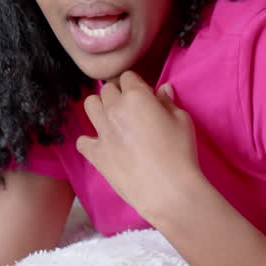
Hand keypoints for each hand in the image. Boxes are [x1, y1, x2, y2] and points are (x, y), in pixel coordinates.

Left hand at [76, 71, 204, 223]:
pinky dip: (90, 142)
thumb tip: (163, 89)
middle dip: (117, 94)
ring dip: (100, 109)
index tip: (144, 96)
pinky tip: (102, 146)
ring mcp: (102, 132)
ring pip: (90, 105)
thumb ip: (168, 102)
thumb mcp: (182, 121)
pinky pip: (82, 141)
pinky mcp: (96, 154)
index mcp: (136, 96)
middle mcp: (115, 109)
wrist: (168, 189)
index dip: (136, 85)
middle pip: (107, 89)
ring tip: (113, 121)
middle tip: (130, 110)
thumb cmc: (180, 152)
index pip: (128, 76)